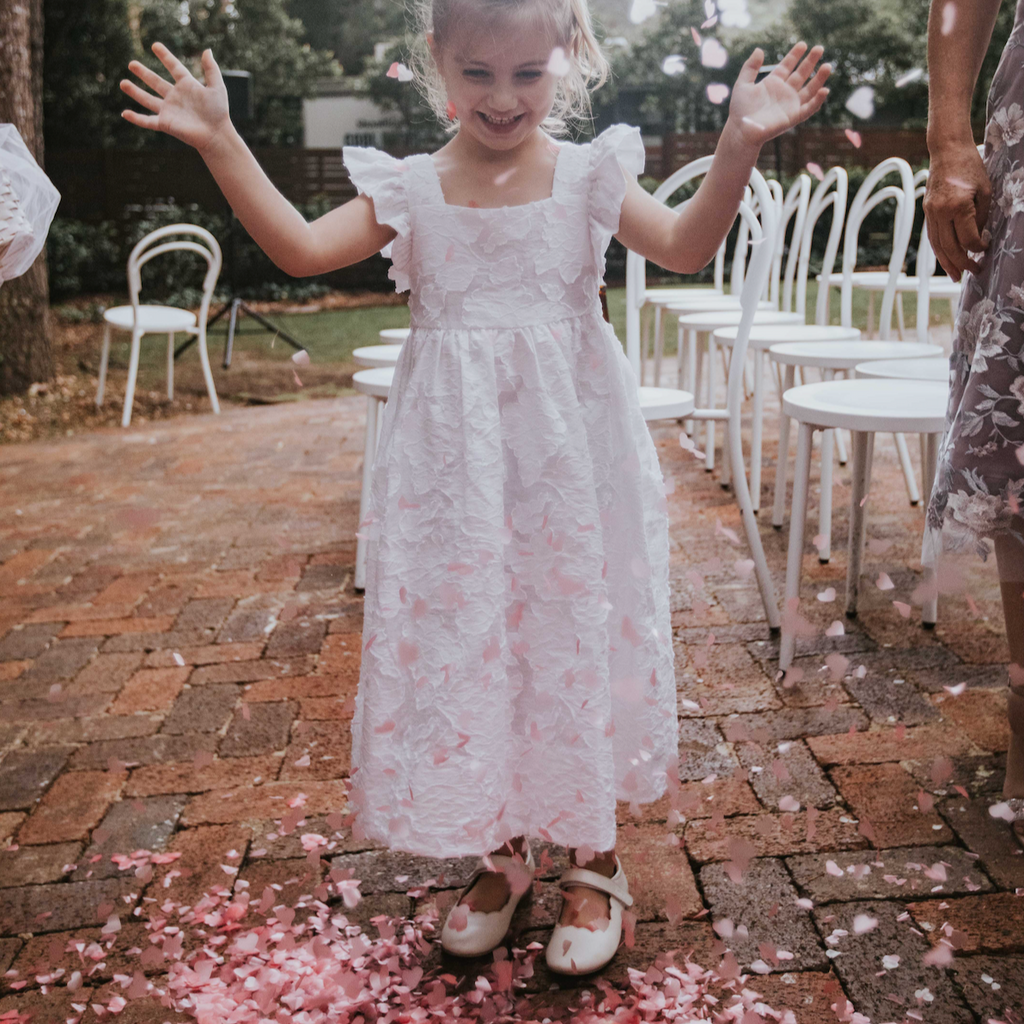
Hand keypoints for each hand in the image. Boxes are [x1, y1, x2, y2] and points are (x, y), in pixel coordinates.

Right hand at [121, 43, 231, 154]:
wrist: (216, 135)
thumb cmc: (218, 113)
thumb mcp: (217, 87)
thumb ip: (211, 69)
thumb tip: (207, 50)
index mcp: (187, 86)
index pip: (174, 67)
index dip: (165, 57)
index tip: (155, 46)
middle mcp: (175, 97)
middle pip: (156, 82)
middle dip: (143, 73)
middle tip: (131, 64)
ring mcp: (169, 110)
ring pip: (148, 99)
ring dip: (135, 91)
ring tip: (122, 83)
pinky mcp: (165, 123)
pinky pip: (147, 121)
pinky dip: (136, 119)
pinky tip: (125, 114)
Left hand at [727, 42, 830, 150]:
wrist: (741, 131)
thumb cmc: (740, 110)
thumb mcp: (742, 85)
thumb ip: (750, 67)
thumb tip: (759, 50)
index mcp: (773, 82)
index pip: (788, 65)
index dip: (795, 55)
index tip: (803, 44)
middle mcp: (784, 91)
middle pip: (801, 73)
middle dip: (810, 61)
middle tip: (819, 48)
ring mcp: (790, 104)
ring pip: (809, 89)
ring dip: (819, 78)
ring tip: (827, 66)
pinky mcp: (793, 117)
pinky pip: (809, 108)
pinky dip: (817, 101)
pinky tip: (823, 90)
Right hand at [923, 141, 991, 280]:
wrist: (947, 150)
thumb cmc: (971, 167)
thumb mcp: (985, 190)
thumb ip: (981, 216)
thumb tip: (978, 237)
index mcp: (958, 207)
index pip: (968, 239)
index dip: (979, 247)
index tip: (987, 247)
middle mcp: (941, 213)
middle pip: (950, 247)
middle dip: (963, 263)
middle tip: (974, 272)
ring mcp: (931, 213)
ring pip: (937, 246)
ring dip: (946, 263)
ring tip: (955, 276)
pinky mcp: (927, 212)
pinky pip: (932, 237)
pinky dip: (939, 250)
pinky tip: (945, 259)